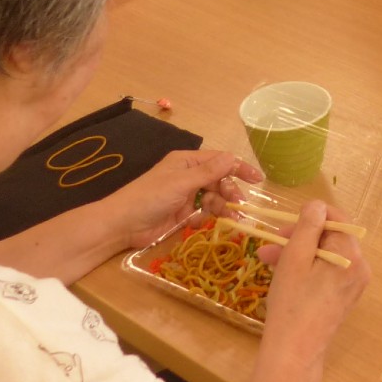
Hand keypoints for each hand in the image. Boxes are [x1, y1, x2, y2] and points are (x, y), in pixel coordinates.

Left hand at [110, 150, 262, 249]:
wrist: (123, 225)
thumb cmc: (149, 197)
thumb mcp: (181, 182)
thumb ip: (208, 172)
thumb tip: (232, 157)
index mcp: (187, 162)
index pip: (219, 161)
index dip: (239, 168)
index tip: (258, 180)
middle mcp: (189, 176)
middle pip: (219, 181)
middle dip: (231, 192)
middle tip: (238, 205)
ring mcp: (187, 196)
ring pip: (215, 198)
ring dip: (224, 207)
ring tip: (231, 219)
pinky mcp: (184, 214)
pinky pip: (205, 213)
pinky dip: (211, 218)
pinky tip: (211, 224)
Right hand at [258, 200, 369, 357]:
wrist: (294, 351)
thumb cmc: (292, 302)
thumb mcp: (295, 257)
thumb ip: (308, 226)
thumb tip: (317, 205)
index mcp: (351, 254)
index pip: (336, 219)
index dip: (309, 217)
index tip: (285, 226)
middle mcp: (359, 267)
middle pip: (329, 238)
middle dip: (298, 237)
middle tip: (270, 244)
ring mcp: (353, 285)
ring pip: (325, 255)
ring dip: (297, 253)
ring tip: (267, 260)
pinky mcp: (344, 297)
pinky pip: (327, 272)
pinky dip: (307, 268)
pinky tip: (283, 274)